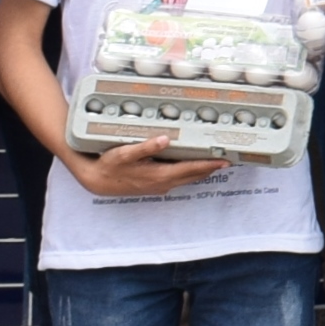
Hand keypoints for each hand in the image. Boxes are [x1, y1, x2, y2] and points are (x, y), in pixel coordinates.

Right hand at [67, 134, 229, 195]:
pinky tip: (192, 165)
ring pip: (187, 178)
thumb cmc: (110, 165)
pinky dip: (189, 172)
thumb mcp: (125, 153)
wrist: (96, 180)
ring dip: (201, 170)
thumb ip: (145, 147)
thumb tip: (164, 139)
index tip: (226, 160)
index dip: (209, 164)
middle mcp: (162, 183)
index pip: (191, 169)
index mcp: (160, 175)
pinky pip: (178, 178)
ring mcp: (159, 186)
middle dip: (211, 167)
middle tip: (228, 157)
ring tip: (216, 160)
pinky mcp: (154, 185)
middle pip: (193, 175)